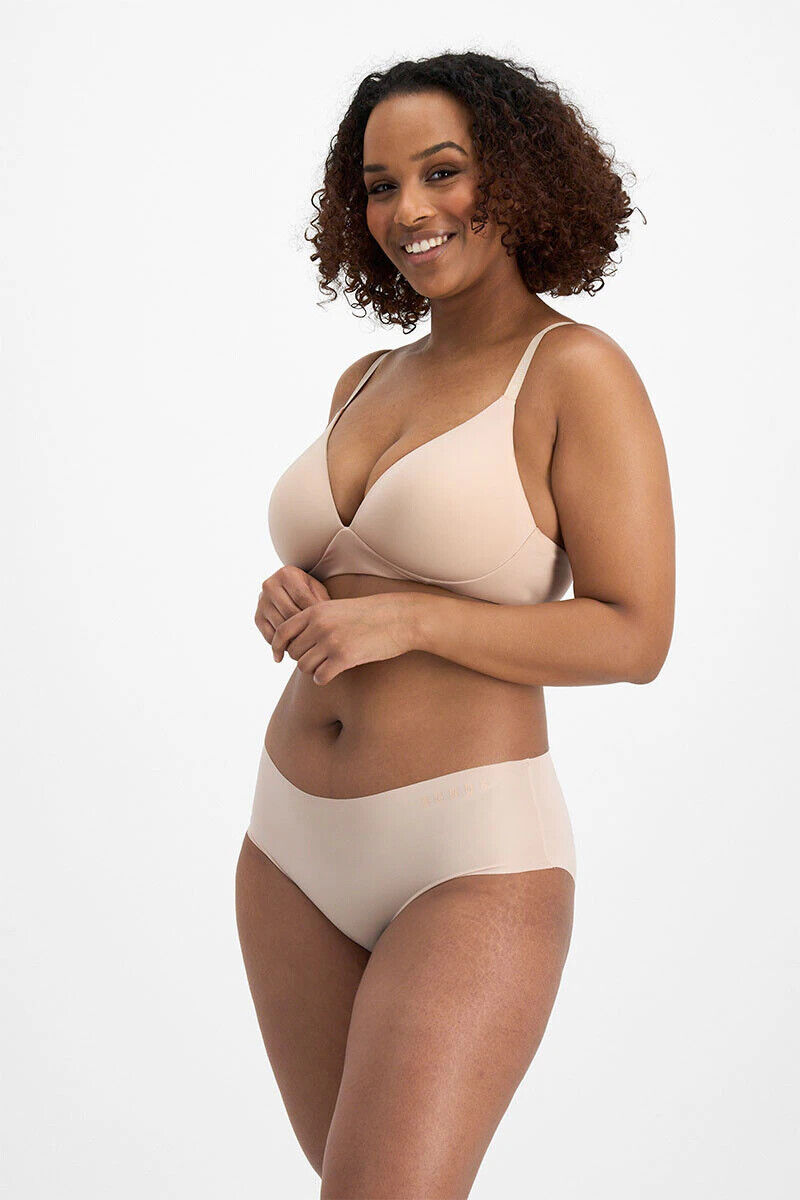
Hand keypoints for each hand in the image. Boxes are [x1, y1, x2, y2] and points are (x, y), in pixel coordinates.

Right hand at [254, 565, 330, 647]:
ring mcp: (261, 602)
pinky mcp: (257, 617)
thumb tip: (324, 622)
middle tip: (320, 641)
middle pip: (290, 613)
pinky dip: (282, 645)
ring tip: (310, 648)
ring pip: (280, 626)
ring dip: (295, 639)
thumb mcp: (317, 590)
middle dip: (305, 628)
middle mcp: (269, 586)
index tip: (327, 627)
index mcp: (286, 574)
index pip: (302, 598)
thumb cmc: (308, 591)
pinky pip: (270, 636)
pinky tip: (294, 649)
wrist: (288, 590)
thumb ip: (321, 601)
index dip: (315, 614)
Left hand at [271, 593, 416, 684]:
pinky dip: (323, 678)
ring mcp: (331, 641)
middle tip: (317, 660)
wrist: (400, 618)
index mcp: (315, 611)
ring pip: (304, 666)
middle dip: (302, 658)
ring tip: (327, 665)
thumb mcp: (338, 609)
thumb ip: (315, 620)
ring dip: (313, 670)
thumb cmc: (370, 614)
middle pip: (294, 652)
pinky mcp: (344, 658)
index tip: (277, 657)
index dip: (276, 647)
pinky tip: (333, 673)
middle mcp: (319, 625)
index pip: (282, 631)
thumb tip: (295, 643)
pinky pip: (320, 677)